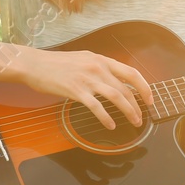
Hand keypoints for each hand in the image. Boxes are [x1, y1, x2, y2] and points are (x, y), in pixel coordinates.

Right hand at [18, 46, 154, 130]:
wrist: (34, 64)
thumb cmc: (57, 63)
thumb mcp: (84, 59)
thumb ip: (100, 68)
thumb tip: (114, 80)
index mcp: (102, 60)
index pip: (131, 73)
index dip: (144, 87)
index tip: (149, 99)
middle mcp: (98, 68)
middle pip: (126, 88)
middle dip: (138, 105)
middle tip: (142, 117)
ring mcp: (88, 79)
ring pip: (117, 97)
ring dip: (129, 111)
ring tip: (134, 122)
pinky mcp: (76, 91)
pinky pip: (97, 107)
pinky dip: (106, 118)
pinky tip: (111, 125)